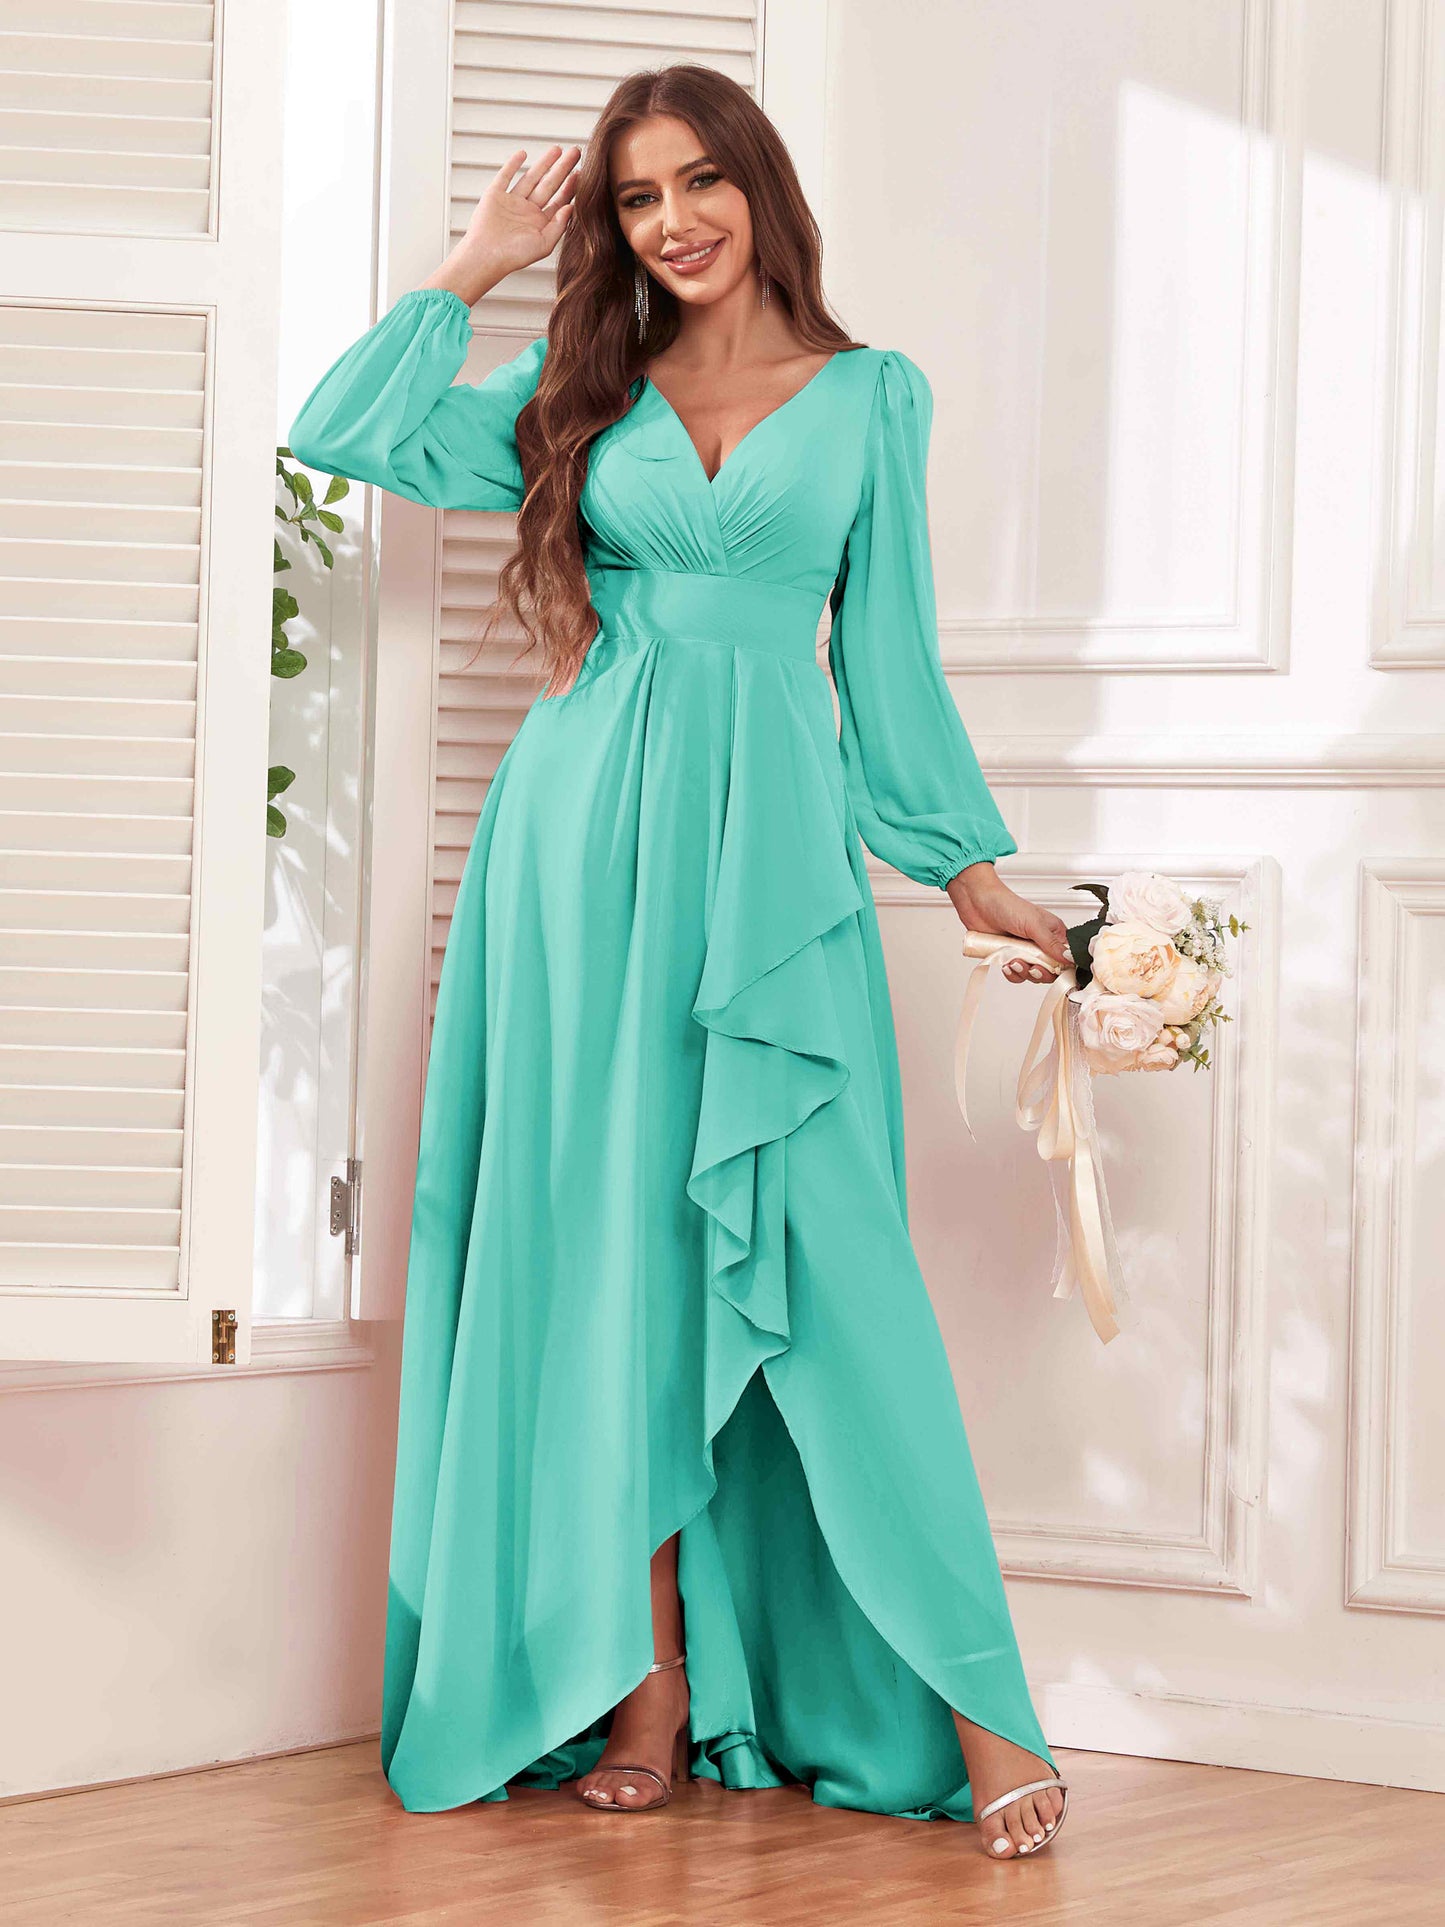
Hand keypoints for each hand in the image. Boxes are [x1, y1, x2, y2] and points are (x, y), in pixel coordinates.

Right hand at [423, 145, 580, 305]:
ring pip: (531, 178)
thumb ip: (559, 226)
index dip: (570, 187)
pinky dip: (512, 164)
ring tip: (557, 149)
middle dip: (562, 168)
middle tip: (575, 152)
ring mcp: (511, 201)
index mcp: (540, 223)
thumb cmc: (514, 256)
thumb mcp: (544, 244)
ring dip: (544, 163)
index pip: (559, 200)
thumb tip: (572, 206)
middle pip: (549, 185)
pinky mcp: (495, 195)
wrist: (486, 255)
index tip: (581, 173)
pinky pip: (505, 176)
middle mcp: (527, 211)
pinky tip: (523, 154)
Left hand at [945, 861, 1071, 985]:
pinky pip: (1014, 973)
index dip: (1060, 968)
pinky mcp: (1008, 956)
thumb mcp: (1033, 924)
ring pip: (1030, 974)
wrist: (976, 901)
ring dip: (1022, 972)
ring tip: (1013, 962)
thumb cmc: (1006, 904)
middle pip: (1048, 970)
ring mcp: (1024, 951)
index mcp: (1053, 933)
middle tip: (1030, 967)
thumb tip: (1069, 958)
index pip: (1065, 958)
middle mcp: (1040, 943)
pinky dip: (1010, 972)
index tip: (1051, 971)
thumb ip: (1051, 943)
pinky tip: (1005, 964)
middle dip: (1038, 972)